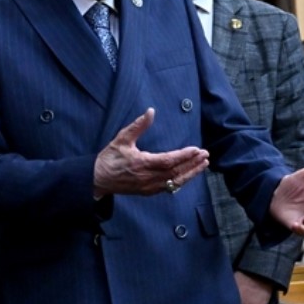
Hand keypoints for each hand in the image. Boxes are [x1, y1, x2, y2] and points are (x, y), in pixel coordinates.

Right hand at [93, 109, 209, 197]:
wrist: (98, 179)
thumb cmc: (110, 158)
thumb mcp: (122, 138)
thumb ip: (138, 126)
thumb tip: (150, 111)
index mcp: (142, 164)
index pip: (168, 161)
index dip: (183, 156)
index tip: (196, 150)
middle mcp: (147, 178)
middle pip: (175, 172)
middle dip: (192, 164)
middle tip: (205, 155)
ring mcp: (149, 187)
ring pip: (175, 182)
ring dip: (191, 173)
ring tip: (203, 165)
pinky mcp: (148, 192)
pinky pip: (169, 188)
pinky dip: (181, 181)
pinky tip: (189, 174)